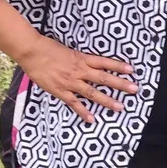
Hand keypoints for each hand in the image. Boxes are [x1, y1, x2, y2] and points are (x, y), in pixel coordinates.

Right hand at [16, 36, 136, 123]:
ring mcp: (70, 82)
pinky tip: (92, 119)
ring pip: (92, 92)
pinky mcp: (60, 91)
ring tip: (120, 107)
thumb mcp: (70, 50)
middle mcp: (79, 71)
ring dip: (107, 100)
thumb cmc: (49, 48)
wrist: (32, 52)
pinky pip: (74, 103)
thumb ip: (81, 58)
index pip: (104, 62)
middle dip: (120, 84)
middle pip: (103, 78)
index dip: (118, 66)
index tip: (131, 69)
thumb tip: (92, 63)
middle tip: (134, 89)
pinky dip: (83, 112)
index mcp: (82, 58)